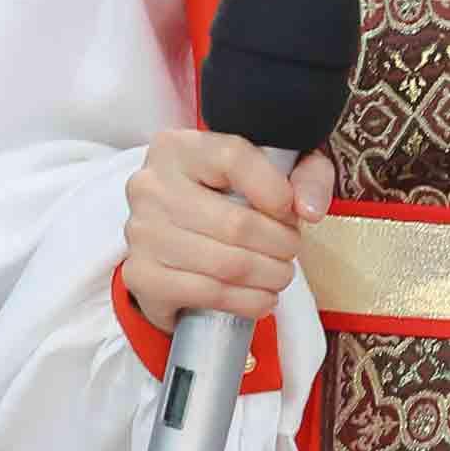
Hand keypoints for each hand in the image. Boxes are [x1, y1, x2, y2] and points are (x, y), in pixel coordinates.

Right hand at [120, 126, 335, 330]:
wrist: (179, 239)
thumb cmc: (227, 199)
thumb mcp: (274, 171)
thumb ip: (305, 175)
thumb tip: (308, 209)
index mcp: (179, 148)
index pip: (234, 158)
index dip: (276, 189)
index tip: (292, 211)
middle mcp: (151, 186)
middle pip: (237, 224)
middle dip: (281, 245)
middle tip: (290, 251)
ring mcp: (141, 233)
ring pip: (228, 265)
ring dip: (270, 277)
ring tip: (280, 274)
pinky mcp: (142, 276)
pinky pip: (208, 294)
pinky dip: (247, 302)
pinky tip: (261, 298)